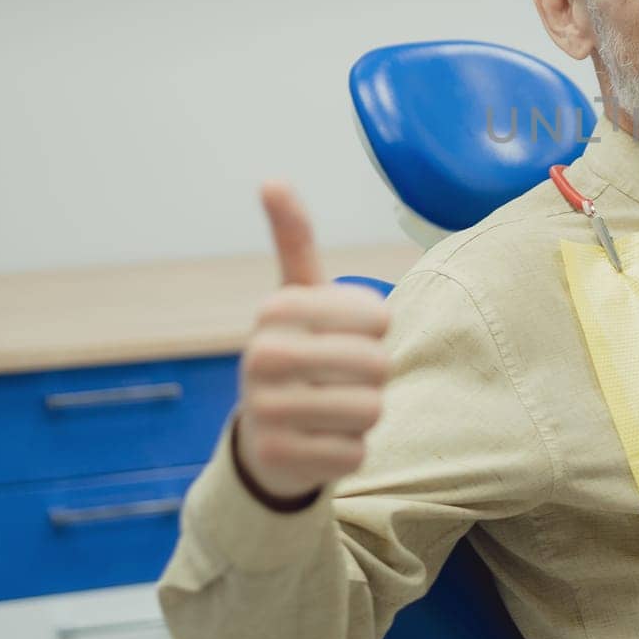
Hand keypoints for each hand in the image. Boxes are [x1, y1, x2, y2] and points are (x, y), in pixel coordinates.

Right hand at [234, 182, 391, 504]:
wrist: (262, 433)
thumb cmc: (297, 348)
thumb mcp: (297, 293)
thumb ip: (293, 238)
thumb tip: (272, 179)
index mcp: (274, 310)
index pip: (375, 316)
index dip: (378, 326)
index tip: (355, 329)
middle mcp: (260, 358)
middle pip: (376, 365)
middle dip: (376, 373)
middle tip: (350, 375)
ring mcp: (265, 411)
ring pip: (370, 410)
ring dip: (366, 411)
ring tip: (336, 405)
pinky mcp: (279, 459)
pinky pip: (354, 452)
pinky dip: (350, 449)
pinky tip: (321, 440)